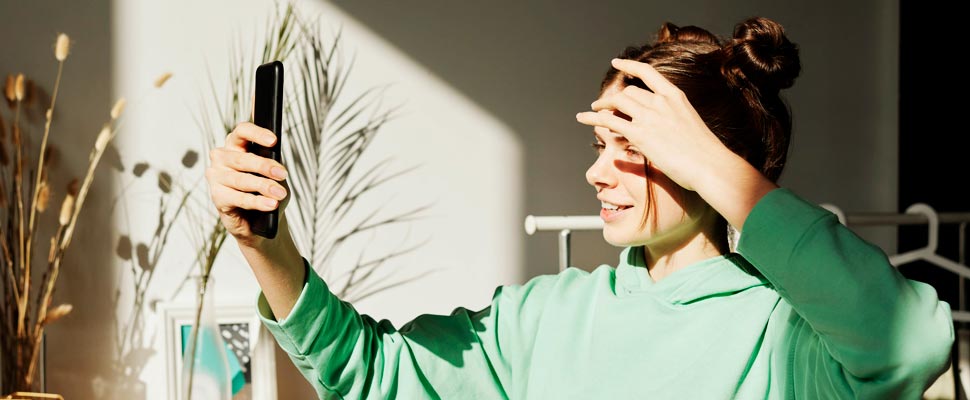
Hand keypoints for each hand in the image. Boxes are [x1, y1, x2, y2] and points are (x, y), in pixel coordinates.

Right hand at [205, 121, 289, 247]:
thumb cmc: (264, 192)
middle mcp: (221, 158)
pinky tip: (270, 204)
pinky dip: (257, 202)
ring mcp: (216, 177)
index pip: (242, 132)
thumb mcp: (273, 174)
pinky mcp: (217, 197)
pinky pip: (239, 198)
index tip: (273, 141)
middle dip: (264, 166)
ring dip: (264, 186)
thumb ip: (272, 162)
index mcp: (235, 146)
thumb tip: (275, 157)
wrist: (258, 221)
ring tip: (280, 193)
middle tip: (282, 174)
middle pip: (242, 158)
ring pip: (241, 180)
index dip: (256, 134)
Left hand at [575, 58, 729, 191]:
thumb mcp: (689, 126)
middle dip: (615, 99)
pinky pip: (609, 121)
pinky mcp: (640, 133)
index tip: (617, 63)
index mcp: (676, 97)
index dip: (630, 66)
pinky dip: (592, 118)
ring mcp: (650, 116)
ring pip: (617, 102)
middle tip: (604, 106)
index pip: (648, 73)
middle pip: (629, 92)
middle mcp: (661, 102)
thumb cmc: (704, 153)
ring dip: (601, 106)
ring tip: (591, 111)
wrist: (710, 165)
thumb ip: (671, 122)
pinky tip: (582, 117)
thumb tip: (655, 130)